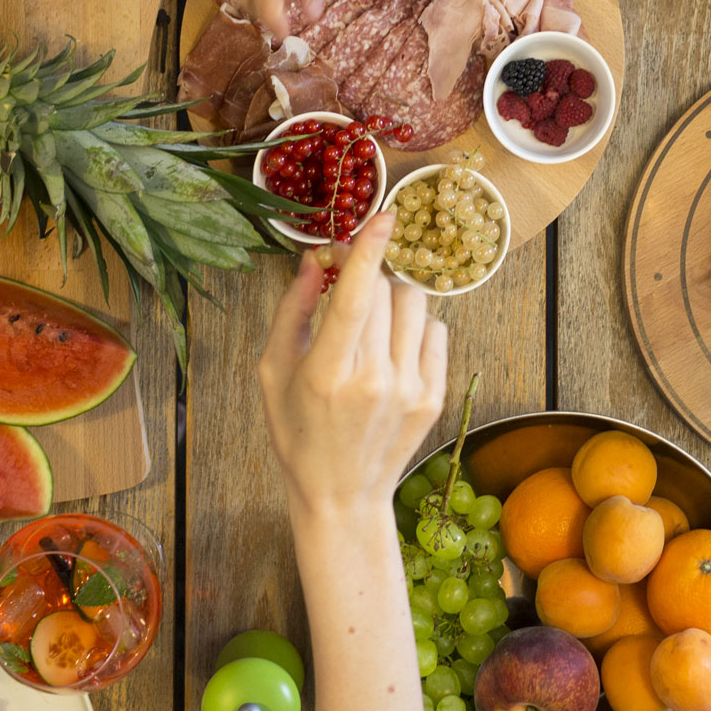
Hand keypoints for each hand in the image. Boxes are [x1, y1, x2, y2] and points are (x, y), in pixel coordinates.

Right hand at [258, 212, 447, 515]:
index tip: (383, 216)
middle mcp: (374, 380)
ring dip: (391, 298)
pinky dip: (413, 328)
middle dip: (365, 275)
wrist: (341, 494)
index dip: (369, 250)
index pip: (354, 297)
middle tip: (346, 284)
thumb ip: (291, 311)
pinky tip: (391, 351)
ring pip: (414, 304)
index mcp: (327, 373)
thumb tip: (313, 260)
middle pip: (383, 291)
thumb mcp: (275, 372)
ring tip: (370, 325)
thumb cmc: (298, 433)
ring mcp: (410, 390)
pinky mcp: (434, 397)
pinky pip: (435, 331)